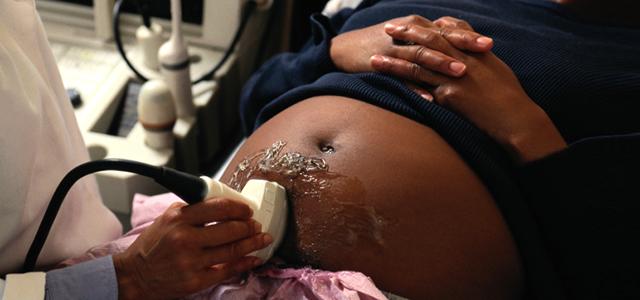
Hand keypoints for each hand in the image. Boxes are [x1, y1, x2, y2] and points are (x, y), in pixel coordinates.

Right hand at [113, 198, 272, 299]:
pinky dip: (244, 263)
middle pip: (229, 229)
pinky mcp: (195, 281)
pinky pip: (227, 271)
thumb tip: (221, 205)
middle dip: (249, 226)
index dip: (238, 208)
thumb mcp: (166, 219)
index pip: (218, 207)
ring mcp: (191, 261)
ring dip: (253, 243)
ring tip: (263, 238)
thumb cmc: (151, 247)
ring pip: (232, 250)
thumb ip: (191, 210)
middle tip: (257, 224)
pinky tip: (254, 258)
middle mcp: (185, 238)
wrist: (133, 277)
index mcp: (178, 218)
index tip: (247, 209)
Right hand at [330, 15, 493, 80]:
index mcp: (417, 26)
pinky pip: (401, 78)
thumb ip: (431, 42)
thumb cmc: (382, 45)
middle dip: (463, 45)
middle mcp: (407, 34)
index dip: (468, 36)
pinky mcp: (381, 65)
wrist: (345, 50)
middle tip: (486, 50)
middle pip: (439, 38)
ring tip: (462, 73)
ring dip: (442, 64)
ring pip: (421, 55)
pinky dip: (416, 87)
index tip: (490, 44)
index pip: (447, 29)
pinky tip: (431, 97)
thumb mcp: (408, 39)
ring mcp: (394, 50)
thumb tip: (458, 49)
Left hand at [371, 16, 565, 161]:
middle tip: (386, 29)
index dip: (425, 25)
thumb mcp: (495, 67)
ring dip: (393, 61)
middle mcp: (462, 58)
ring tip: (373, 60)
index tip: (409, 22)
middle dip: (405, 34)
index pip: (446, 29)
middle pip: (427, 40)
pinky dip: (401, 85)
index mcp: (473, 50)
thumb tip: (466, 48)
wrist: (515, 117)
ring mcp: (454, 76)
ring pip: (417, 64)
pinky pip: (420, 88)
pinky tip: (385, 86)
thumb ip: (477, 54)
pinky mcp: (450, 95)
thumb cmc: (508, 95)